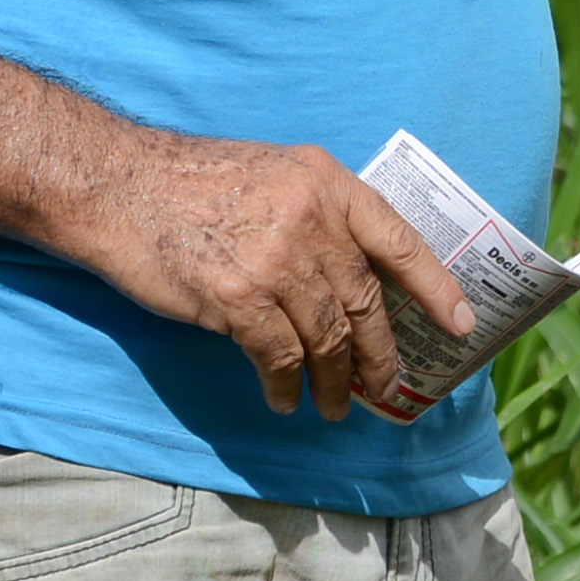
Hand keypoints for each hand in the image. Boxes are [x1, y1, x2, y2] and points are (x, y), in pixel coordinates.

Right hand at [88, 138, 476, 419]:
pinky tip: (283, 399)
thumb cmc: (190, 182)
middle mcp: (311, 219)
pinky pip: (278, 357)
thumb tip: (352, 280)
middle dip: (379, 355)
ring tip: (335, 406)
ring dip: (335, 382)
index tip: (461, 327)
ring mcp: (276, 260)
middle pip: (365, 302)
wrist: (118, 184)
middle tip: (384, 388)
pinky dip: (284, 386)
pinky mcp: (236, 298)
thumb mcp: (273, 174)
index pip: (400, 241)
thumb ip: (317, 216)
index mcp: (326, 182)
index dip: (436, 288)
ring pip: (326, 338)